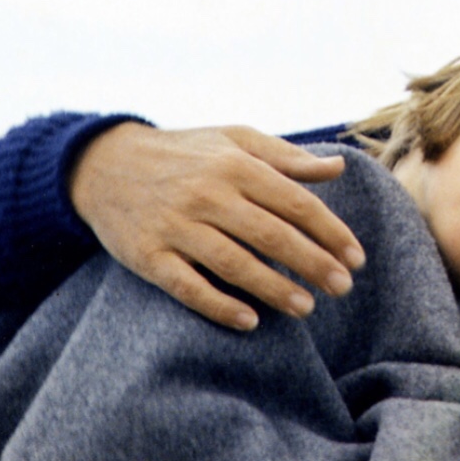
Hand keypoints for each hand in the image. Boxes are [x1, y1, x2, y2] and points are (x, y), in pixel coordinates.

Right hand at [70, 123, 365, 330]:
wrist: (102, 163)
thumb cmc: (186, 152)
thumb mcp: (235, 140)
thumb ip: (287, 157)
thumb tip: (338, 168)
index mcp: (236, 165)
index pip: (296, 202)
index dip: (330, 232)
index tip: (356, 258)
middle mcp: (208, 195)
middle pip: (272, 236)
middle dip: (313, 264)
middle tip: (343, 288)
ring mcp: (176, 226)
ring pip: (234, 264)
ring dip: (274, 289)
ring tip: (307, 307)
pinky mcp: (147, 255)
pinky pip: (187, 286)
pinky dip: (219, 305)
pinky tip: (250, 321)